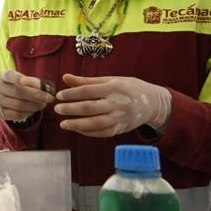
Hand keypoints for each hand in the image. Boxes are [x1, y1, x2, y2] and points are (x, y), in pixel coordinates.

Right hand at [0, 70, 54, 122]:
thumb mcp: (25, 81)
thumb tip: (45, 88)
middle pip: (17, 92)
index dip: (18, 78)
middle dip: (36, 95)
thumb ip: (34, 83)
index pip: (10, 76)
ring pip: (18, 104)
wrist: (6, 98)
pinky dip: (28, 113)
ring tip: (44, 104)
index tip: (25, 81)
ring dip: (34, 105)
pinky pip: (16, 114)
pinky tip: (34, 110)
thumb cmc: (19, 87)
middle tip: (50, 98)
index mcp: (3, 76)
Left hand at [54, 73, 170, 136]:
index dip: (72, 94)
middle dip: (71, 109)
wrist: (153, 103)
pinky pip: (103, 133)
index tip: (59, 96)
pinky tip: (77, 129)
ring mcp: (121, 118)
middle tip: (57, 109)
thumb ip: (87, 81)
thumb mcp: (111, 80)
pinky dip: (88, 132)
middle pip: (91, 108)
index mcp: (115, 87)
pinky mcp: (122, 129)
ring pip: (96, 123)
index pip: (88, 91)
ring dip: (77, 125)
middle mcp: (118, 103)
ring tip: (63, 124)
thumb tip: (65, 77)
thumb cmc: (128, 88)